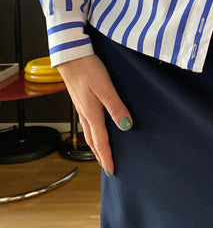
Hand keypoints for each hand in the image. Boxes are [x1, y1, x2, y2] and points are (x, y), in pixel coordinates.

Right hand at [55, 54, 132, 174]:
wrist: (70, 56)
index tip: (112, 171)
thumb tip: (126, 126)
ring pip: (89, 133)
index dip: (107, 157)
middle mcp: (85, 114)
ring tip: (102, 154)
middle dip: (100, 156)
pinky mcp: (81, 100)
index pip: (101, 142)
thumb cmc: (88, 69)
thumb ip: (116, 107)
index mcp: (92, 114)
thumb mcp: (106, 88)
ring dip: (96, 146)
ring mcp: (81, 108)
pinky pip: (88, 123)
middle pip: (93, 142)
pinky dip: (93, 133)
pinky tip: (97, 129)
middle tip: (108, 167)